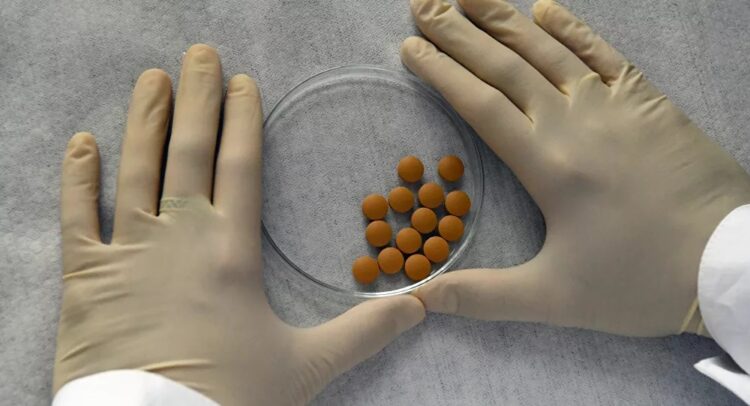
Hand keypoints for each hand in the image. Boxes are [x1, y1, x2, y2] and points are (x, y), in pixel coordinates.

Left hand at [55, 44, 423, 404]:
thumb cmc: (229, 400)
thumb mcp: (307, 366)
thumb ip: (365, 331)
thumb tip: (422, 307)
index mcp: (231, 252)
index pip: (239, 166)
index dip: (242, 119)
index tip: (242, 82)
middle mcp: (178, 238)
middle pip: (189, 151)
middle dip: (197, 98)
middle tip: (200, 54)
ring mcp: (127, 252)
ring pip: (134, 168)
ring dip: (144, 119)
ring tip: (152, 78)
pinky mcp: (84, 277)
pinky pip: (76, 216)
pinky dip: (76, 176)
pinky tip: (81, 142)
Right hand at [401, 0, 749, 335]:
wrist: (732, 262)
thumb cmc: (641, 282)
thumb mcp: (556, 299)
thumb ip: (484, 295)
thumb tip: (419, 298)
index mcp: (547, 164)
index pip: (479, 104)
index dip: (441, 72)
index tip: (410, 48)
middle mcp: (574, 122)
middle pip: (504, 65)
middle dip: (457, 31)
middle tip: (421, 2)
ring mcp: (614, 105)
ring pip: (547, 49)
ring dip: (503, 17)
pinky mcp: (648, 101)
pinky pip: (603, 52)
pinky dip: (572, 27)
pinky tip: (545, 7)